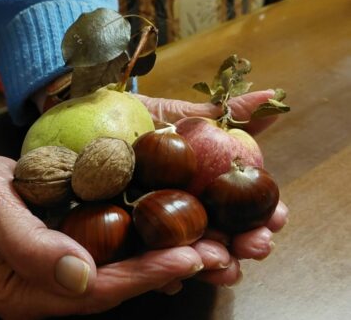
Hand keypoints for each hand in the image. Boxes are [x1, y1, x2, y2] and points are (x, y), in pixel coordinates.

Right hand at [0, 140, 204, 318]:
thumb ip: (30, 247)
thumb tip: (80, 277)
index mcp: (25, 294)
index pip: (96, 291)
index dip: (143, 276)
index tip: (189, 258)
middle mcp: (48, 289)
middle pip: (118, 285)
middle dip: (168, 270)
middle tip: (218, 254)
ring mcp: (59, 267)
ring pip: (121, 267)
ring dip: (164, 255)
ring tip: (210, 244)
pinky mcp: (67, 243)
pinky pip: (112, 246)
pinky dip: (143, 238)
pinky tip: (173, 227)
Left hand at [136, 90, 288, 293]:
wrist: (98, 122)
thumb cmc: (147, 120)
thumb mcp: (185, 116)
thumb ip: (228, 114)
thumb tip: (272, 96)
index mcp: (211, 191)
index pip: (247, 210)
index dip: (268, 216)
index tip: (278, 217)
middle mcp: (192, 214)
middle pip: (228, 239)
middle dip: (247, 246)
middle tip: (256, 245)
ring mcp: (164, 232)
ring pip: (195, 258)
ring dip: (212, 264)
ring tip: (220, 263)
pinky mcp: (133, 242)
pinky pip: (150, 267)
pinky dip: (163, 275)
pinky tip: (171, 281)